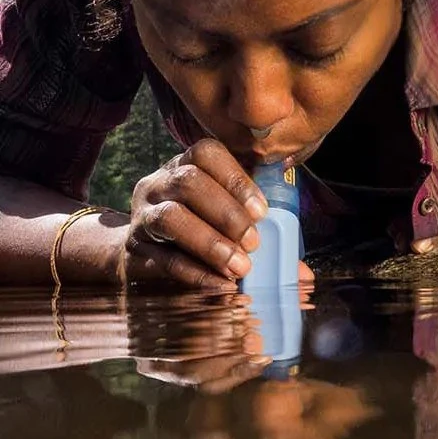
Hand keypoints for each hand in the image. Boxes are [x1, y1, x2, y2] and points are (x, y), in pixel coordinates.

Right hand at [123, 138, 314, 290]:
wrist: (141, 250)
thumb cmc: (196, 228)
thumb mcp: (222, 220)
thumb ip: (260, 237)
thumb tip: (303, 273)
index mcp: (183, 164)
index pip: (205, 153)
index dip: (235, 179)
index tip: (261, 212)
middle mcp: (159, 183)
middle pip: (188, 182)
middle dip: (227, 213)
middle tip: (253, 243)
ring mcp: (142, 215)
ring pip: (171, 218)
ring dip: (210, 243)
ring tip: (239, 267)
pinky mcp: (133, 250)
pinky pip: (163, 259)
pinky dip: (195, 273)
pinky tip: (220, 286)